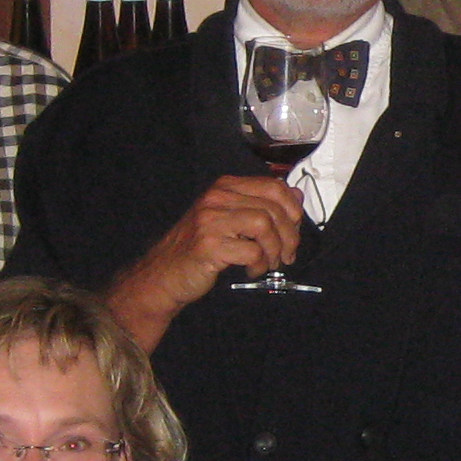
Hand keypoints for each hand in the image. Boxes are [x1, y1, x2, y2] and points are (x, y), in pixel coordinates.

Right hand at [106, 174, 308, 347]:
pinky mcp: (208, 245)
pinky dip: (259, 264)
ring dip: (275, 250)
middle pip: (273, 208)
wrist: (163, 275)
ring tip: (269, 263)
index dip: (293, 209)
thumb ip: (261, 206)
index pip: (273, 186)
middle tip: (287, 254)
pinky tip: (252, 270)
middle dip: (289, 236)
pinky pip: (252, 251)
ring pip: (265, 226)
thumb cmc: (199, 248)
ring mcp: (210, 220)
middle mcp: (216, 198)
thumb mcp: (231, 220)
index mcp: (224, 187)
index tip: (294, 229)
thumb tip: (297, 195)